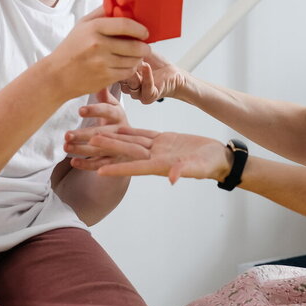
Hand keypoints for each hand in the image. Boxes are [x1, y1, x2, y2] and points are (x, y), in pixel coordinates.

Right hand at [48, 7, 149, 97]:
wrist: (57, 75)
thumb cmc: (71, 48)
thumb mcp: (82, 25)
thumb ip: (101, 13)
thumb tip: (120, 3)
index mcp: (93, 28)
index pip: (125, 25)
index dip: (140, 29)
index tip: (145, 32)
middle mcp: (98, 45)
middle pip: (134, 45)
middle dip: (144, 47)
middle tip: (145, 46)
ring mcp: (102, 63)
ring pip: (133, 60)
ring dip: (138, 58)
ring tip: (135, 55)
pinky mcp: (105, 78)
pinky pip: (128, 72)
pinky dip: (131, 68)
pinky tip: (126, 65)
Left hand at [63, 87, 128, 167]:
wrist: (135, 141)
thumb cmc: (116, 120)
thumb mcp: (113, 106)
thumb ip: (104, 95)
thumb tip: (97, 77)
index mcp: (119, 115)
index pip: (107, 111)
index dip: (94, 110)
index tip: (80, 110)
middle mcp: (120, 132)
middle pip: (101, 133)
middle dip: (83, 135)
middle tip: (67, 134)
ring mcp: (118, 148)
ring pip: (99, 150)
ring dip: (81, 149)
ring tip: (65, 146)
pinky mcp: (114, 161)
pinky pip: (99, 164)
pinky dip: (86, 164)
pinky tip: (73, 162)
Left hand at [74, 127, 230, 183]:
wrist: (217, 157)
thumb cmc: (210, 164)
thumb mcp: (198, 168)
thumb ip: (184, 171)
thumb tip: (172, 178)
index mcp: (160, 165)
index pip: (134, 166)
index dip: (117, 168)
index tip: (99, 170)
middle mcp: (154, 157)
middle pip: (126, 152)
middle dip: (107, 149)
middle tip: (88, 145)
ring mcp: (157, 149)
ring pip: (130, 142)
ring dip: (112, 139)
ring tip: (93, 135)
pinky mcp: (162, 140)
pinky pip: (142, 135)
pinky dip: (128, 131)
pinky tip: (115, 127)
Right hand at [120, 49, 188, 103]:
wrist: (173, 74)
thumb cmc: (157, 65)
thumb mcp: (141, 53)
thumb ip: (130, 47)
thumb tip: (120, 36)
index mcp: (124, 76)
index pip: (114, 71)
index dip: (115, 62)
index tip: (117, 51)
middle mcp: (128, 86)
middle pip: (120, 79)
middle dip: (125, 67)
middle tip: (128, 55)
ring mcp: (137, 93)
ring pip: (131, 85)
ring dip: (135, 72)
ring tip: (140, 61)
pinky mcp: (149, 96)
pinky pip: (146, 88)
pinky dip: (146, 76)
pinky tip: (147, 67)